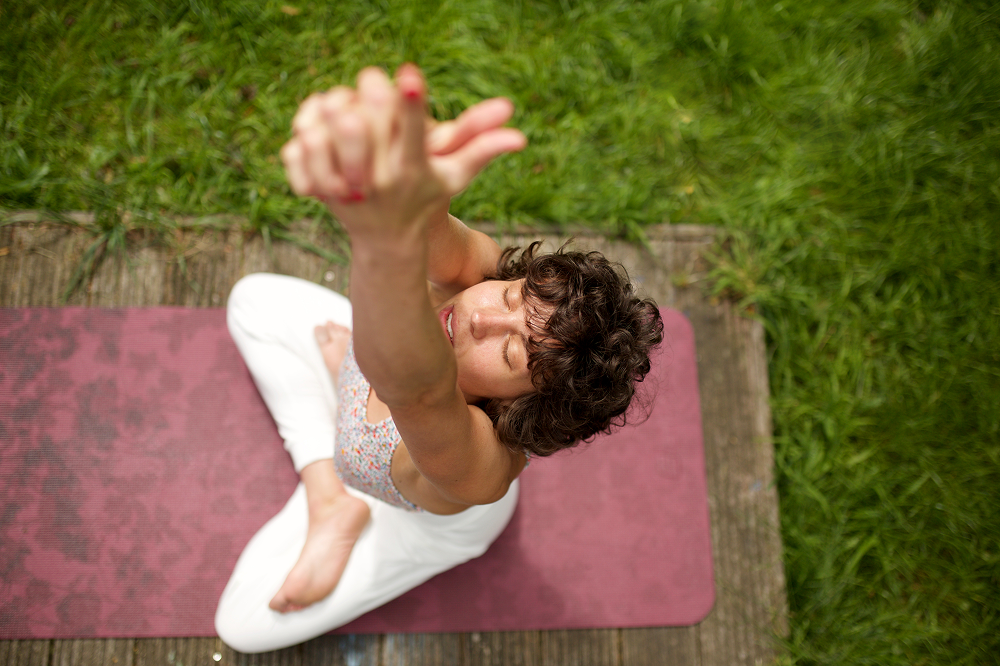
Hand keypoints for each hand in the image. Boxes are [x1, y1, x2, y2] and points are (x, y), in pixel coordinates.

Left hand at [280, 65, 525, 236]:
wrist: (387, 242)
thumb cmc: (424, 198)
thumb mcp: (454, 176)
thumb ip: (483, 148)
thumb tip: (520, 136)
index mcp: (412, 171)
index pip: (413, 136)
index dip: (411, 105)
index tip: (409, 76)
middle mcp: (378, 181)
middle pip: (361, 126)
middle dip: (367, 95)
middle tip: (371, 83)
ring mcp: (344, 188)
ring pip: (324, 133)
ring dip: (330, 107)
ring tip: (341, 104)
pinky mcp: (316, 190)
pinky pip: (298, 148)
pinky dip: (303, 128)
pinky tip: (315, 125)